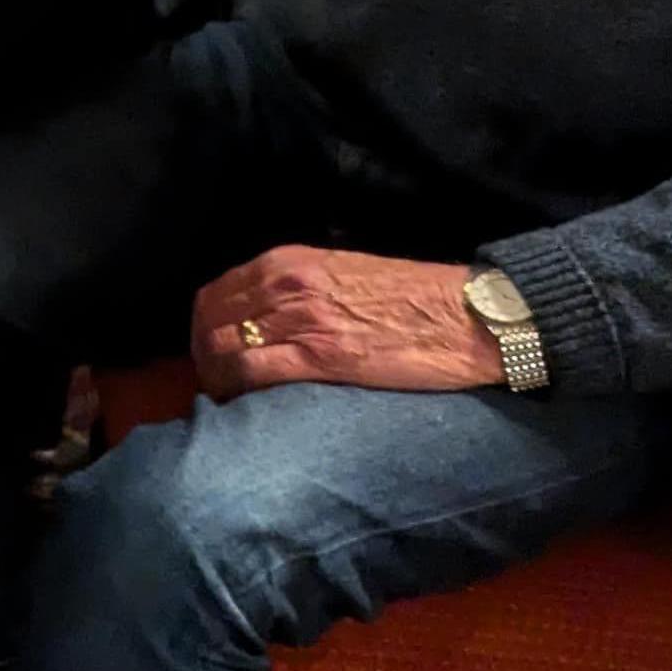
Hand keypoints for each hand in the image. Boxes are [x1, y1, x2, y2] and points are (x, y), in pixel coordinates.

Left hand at [189, 246, 504, 399]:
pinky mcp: (319, 356)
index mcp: (288, 263)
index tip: (212, 354)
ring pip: (221, 348)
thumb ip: (299, 286)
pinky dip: (236, 391)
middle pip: (209, 323)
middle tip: (214, 383)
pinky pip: (251, 373)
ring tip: (227, 400)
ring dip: (214, 378)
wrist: (468, 316)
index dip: (205, 329)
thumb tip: (267, 313)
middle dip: (203, 356)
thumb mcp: (342, 272)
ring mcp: (299, 320)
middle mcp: (284, 285)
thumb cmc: (413, 297)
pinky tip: (242, 407)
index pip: (215, 295)